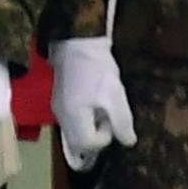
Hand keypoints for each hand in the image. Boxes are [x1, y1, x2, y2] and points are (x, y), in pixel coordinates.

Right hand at [50, 37, 136, 171]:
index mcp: (74, 118)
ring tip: (101, 109)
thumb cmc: (97, 69)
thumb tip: (129, 142)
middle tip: (107, 118)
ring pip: (74, 134)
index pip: (88, 145)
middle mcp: (62, 118)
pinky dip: (83, 121)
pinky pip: (71, 123)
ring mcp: (58, 110)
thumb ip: (122, 122)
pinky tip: (92, 104)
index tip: (112, 119)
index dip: (105, 137)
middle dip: (96, 137)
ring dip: (90, 129)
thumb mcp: (115, 95)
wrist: (78, 43)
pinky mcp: (59, 102)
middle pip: (78, 144)